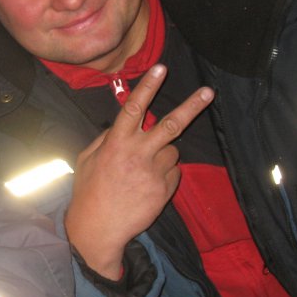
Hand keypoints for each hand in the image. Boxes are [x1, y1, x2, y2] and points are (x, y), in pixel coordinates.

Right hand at [64, 64, 212, 279]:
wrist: (98, 228)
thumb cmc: (89, 191)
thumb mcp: (88, 158)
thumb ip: (106, 138)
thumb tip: (124, 124)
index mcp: (116, 142)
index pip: (134, 108)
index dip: (148, 86)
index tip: (161, 68)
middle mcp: (138, 153)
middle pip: (171, 124)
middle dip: (192, 106)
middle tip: (209, 91)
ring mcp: (154, 172)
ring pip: (172, 150)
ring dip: (162, 154)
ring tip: (142, 171)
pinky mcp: (165, 189)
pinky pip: (173, 172)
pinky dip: (164, 174)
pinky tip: (146, 186)